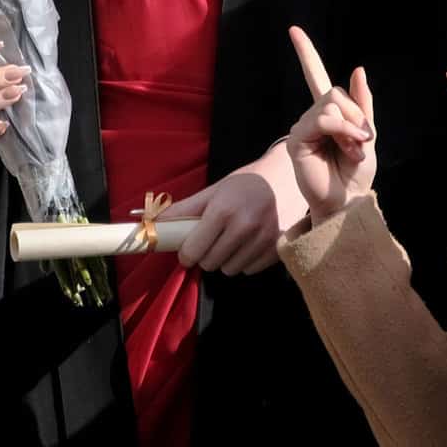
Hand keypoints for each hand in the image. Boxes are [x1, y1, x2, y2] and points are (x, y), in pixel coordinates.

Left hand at [166, 140, 304, 274]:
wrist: (290, 176)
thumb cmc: (248, 182)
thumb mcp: (216, 189)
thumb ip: (186, 208)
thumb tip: (156, 222)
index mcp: (223, 210)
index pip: (193, 250)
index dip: (186, 254)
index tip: (187, 250)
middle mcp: (244, 227)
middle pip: (210, 263)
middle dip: (206, 256)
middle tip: (212, 241)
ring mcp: (263, 240)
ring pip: (230, 270)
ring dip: (226, 260)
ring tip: (232, 241)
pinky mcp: (277, 249)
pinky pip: (250, 270)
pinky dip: (245, 262)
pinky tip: (249, 244)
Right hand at [284, 25, 376, 222]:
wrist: (348, 202)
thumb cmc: (356, 173)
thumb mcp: (367, 134)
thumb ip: (362, 104)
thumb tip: (358, 69)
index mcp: (329, 113)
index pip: (315, 76)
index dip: (305, 53)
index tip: (293, 30)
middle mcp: (312, 117)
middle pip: (335, 92)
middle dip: (357, 115)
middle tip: (360, 141)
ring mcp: (302, 127)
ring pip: (331, 104)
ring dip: (351, 126)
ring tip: (352, 149)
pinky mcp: (296, 140)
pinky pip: (322, 119)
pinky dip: (341, 129)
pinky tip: (345, 146)